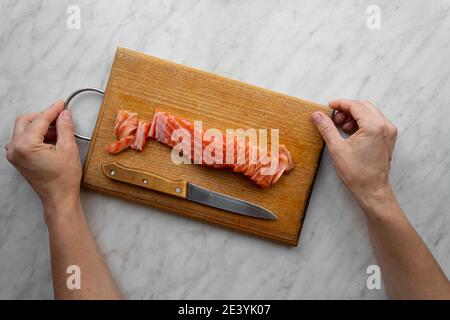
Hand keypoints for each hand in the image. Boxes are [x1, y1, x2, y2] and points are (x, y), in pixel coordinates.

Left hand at [5, 100, 81, 222]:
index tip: (61, 105)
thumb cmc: (63, 179)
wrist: (59, 197)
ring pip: (23, 129)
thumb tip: (64, 115)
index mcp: (26, 145)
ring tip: (58, 131)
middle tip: (60, 117)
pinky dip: (35, 135)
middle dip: (43, 117)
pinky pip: (23, 139)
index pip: (39, 120)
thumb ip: (65, 128)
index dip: (53, 110)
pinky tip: (50, 140)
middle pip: (26, 121)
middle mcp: (15, 149)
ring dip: (39, 126)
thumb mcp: (68, 149)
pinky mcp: (18, 159)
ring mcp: (14, 154)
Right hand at [312, 99, 397, 207]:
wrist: (372, 190)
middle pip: (364, 106)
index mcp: (374, 126)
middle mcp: (385, 126)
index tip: (329, 106)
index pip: (355, 106)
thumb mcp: (337, 148)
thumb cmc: (357, 173)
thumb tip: (318, 115)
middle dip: (347, 109)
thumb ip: (327, 128)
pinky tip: (351, 132)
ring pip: (370, 113)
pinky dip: (362, 122)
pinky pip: (375, 122)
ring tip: (341, 127)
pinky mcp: (388, 138)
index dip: (340, 104)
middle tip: (333, 118)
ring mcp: (389, 132)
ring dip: (354, 116)